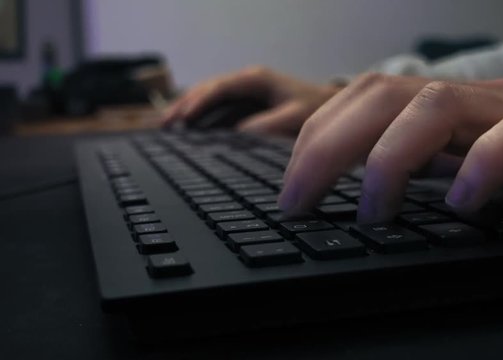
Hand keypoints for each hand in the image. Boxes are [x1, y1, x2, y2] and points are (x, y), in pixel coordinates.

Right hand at [162, 66, 340, 134]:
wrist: (331, 108)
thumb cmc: (315, 110)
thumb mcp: (294, 119)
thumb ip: (267, 126)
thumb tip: (237, 135)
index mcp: (255, 80)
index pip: (218, 88)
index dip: (198, 103)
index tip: (183, 120)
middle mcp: (246, 83)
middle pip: (206, 92)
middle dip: (184, 107)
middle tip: (163, 126)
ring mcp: (244, 94)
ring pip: (209, 101)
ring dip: (189, 114)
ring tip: (167, 129)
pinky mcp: (246, 107)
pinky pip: (218, 112)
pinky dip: (202, 121)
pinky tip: (189, 134)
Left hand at [279, 73, 502, 235]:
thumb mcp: (468, 168)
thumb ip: (422, 170)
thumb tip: (358, 195)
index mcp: (444, 106)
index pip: (362, 99)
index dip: (315, 140)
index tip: (290, 193)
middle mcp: (473, 99)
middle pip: (383, 95)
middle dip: (328, 148)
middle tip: (299, 203)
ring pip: (438, 106)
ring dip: (390, 160)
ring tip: (375, 214)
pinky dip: (482, 167)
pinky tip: (462, 206)